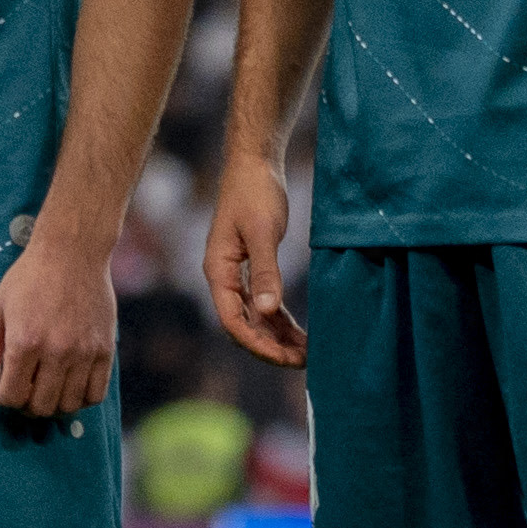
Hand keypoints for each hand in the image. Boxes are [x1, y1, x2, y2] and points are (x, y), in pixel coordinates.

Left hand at [0, 217, 120, 421]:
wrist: (72, 252)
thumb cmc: (28, 279)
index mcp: (23, 342)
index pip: (12, 397)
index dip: (4, 398)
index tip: (6, 385)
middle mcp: (56, 352)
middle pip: (41, 407)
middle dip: (28, 405)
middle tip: (27, 389)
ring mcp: (84, 352)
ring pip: (69, 405)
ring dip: (54, 404)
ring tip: (47, 388)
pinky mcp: (105, 350)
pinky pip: (96, 394)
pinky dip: (81, 398)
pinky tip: (70, 384)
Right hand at [202, 151, 303, 370]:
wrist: (254, 165)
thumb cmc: (255, 194)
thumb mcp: (262, 232)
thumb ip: (265, 271)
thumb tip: (270, 311)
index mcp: (218, 272)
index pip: (233, 321)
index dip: (258, 344)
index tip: (286, 358)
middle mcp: (224, 279)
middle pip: (243, 326)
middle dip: (271, 347)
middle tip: (304, 362)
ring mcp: (238, 276)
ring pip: (255, 319)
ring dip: (278, 338)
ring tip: (307, 354)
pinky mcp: (252, 269)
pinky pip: (264, 305)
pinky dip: (281, 321)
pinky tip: (301, 333)